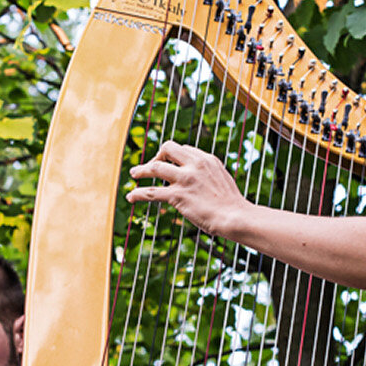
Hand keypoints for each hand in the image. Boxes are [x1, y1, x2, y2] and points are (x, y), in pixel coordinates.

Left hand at [127, 140, 250, 237]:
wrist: (235, 217)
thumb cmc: (232, 205)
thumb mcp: (222, 180)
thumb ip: (208, 174)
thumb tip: (199, 179)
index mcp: (207, 159)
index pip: (184, 149)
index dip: (173, 156)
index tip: (167, 165)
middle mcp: (194, 164)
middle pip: (167, 148)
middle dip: (156, 156)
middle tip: (150, 167)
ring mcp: (185, 179)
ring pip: (154, 167)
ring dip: (141, 171)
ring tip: (134, 174)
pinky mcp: (178, 195)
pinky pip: (151, 192)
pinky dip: (137, 193)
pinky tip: (130, 197)